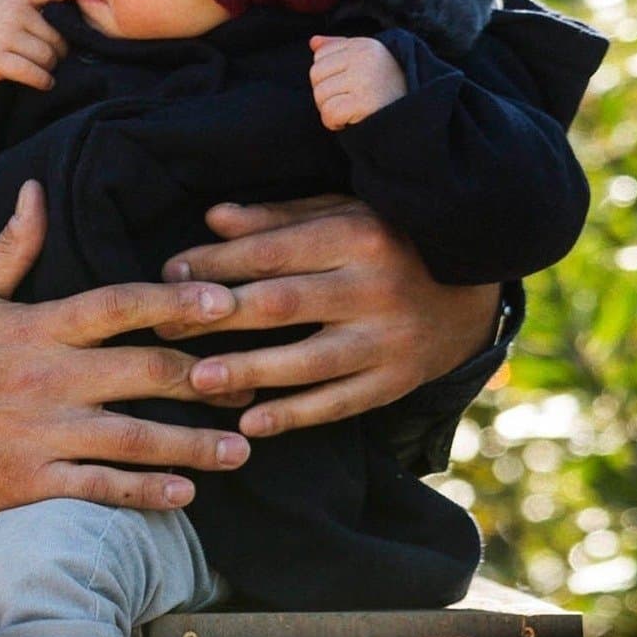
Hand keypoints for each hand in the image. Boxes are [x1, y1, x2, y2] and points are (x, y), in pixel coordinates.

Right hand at [0, 0, 90, 89]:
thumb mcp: (3, 4)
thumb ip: (34, 4)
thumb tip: (76, 13)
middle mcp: (11, 12)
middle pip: (57, 37)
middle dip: (57, 51)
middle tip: (45, 56)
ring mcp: (2, 35)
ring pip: (48, 57)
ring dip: (48, 67)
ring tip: (37, 67)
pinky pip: (34, 73)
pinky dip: (43, 81)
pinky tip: (43, 82)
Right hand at [0, 183, 251, 521]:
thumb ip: (9, 247)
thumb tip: (35, 190)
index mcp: (35, 327)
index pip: (118, 304)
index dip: (176, 300)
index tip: (226, 300)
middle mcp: (47, 378)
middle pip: (144, 370)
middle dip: (207, 376)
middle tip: (253, 381)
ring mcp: (40, 432)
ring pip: (134, 438)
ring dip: (193, 445)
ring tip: (239, 451)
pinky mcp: (28, 481)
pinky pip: (99, 487)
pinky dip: (145, 492)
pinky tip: (184, 495)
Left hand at [158, 196, 501, 434]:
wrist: (473, 292)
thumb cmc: (391, 242)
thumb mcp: (343, 214)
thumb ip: (279, 219)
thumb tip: (213, 219)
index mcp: (357, 235)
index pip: (271, 252)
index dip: (215, 264)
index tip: (168, 275)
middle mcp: (373, 288)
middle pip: (280, 305)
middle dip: (216, 318)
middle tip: (164, 328)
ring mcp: (388, 340)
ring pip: (307, 362)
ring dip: (248, 372)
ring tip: (197, 380)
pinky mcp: (397, 381)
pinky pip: (339, 404)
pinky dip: (293, 415)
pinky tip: (250, 423)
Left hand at [309, 35, 406, 128]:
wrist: (416, 114)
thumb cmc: (388, 89)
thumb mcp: (367, 61)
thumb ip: (339, 49)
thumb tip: (314, 42)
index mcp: (363, 45)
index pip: (320, 55)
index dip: (328, 76)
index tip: (346, 85)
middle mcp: (364, 58)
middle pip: (316, 75)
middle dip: (325, 93)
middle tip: (347, 101)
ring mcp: (364, 79)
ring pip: (320, 95)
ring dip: (329, 109)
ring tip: (351, 110)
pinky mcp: (364, 102)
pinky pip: (329, 113)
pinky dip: (333, 122)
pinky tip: (349, 121)